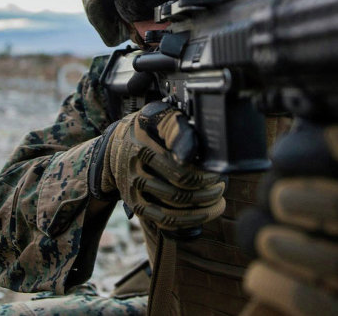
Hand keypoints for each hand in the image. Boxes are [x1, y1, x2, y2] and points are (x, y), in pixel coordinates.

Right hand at [98, 101, 225, 230]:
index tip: (217, 171)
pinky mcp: (136, 205)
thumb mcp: (157, 117)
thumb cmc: (147, 130)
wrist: (115, 147)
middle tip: (221, 185)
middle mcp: (137, 168)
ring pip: (174, 208)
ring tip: (218, 201)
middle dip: (207, 191)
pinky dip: (188, 220)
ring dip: (202, 208)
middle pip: (180, 188)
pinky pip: (165, 220)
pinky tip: (204, 214)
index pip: (181, 167)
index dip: (205, 174)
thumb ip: (177, 127)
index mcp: (145, 145)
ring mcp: (135, 189)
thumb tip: (195, 147)